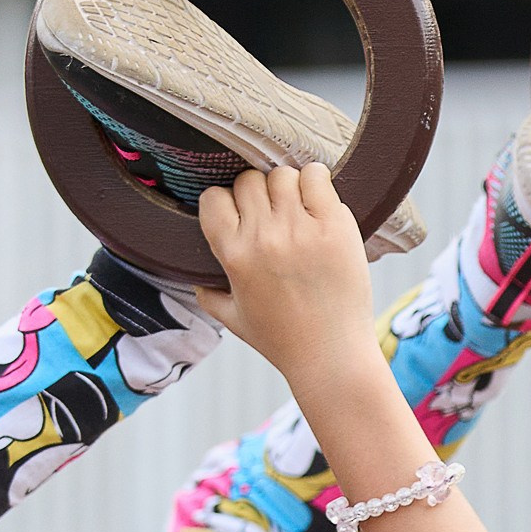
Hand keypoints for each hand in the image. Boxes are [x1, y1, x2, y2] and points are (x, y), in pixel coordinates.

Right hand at [196, 164, 375, 383]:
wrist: (331, 356)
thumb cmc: (283, 341)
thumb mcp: (234, 320)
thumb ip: (209, 296)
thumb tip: (196, 282)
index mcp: (234, 256)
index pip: (213, 199)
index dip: (226, 202)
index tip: (241, 215)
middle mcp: (263, 238)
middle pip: (249, 180)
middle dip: (259, 194)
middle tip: (276, 215)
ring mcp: (300, 230)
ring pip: (282, 175)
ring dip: (289, 186)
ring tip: (299, 209)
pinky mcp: (334, 228)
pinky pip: (317, 177)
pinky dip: (317, 181)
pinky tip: (320, 200)